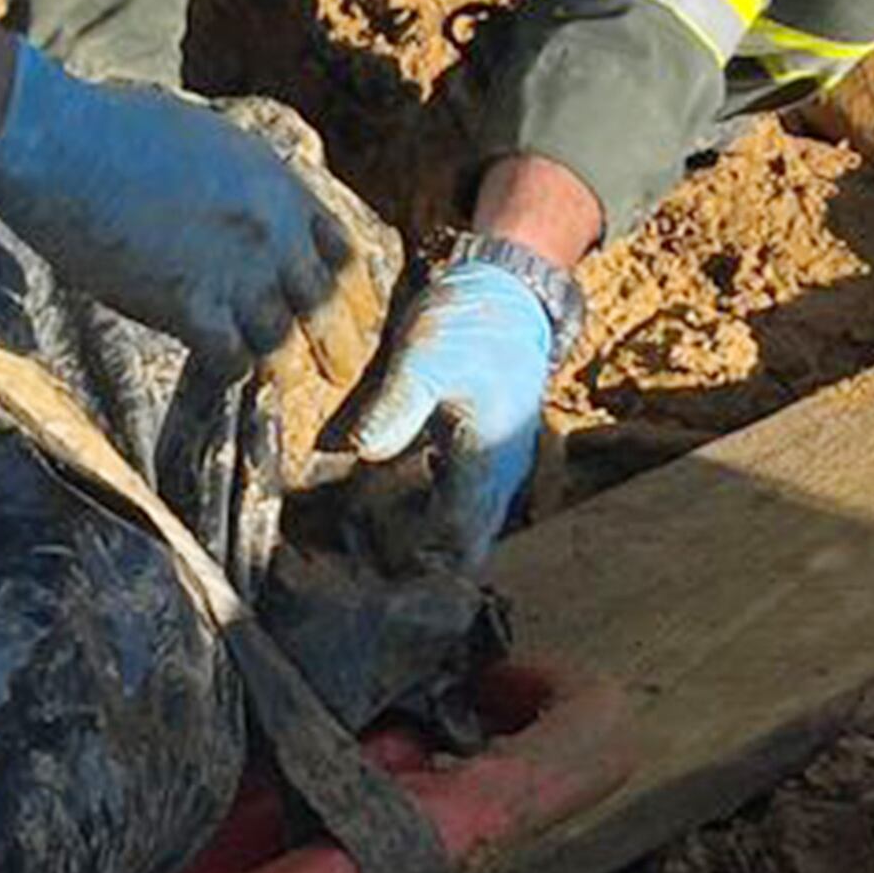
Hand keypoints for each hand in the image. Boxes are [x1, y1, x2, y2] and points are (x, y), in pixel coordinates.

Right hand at [0, 45, 355, 360]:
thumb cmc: (117, 130)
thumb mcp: (211, 140)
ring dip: (282, 367)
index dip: (355, 291)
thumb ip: (246, 181)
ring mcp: (235, 271)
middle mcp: (271, 232)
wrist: (63, 146)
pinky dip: (232, 369)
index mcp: (278, 185)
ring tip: (282, 384)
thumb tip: (251, 208)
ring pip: (283, 342)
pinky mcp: (189, 305)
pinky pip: (231, 359)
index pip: (343, 251)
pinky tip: (223, 369)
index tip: (357, 314)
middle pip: (325, 306)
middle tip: (342, 373)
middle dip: (340, 346)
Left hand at [344, 237, 575, 563]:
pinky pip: (466, 505)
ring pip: (470, 530)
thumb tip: (365, 451)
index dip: (415, 563)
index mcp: (487, 456)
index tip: (368, 577)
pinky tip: (393, 514)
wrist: (509, 294)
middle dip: (421, 568)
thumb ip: (398, 405)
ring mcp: (501, 466)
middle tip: (364, 578)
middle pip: (467, 546)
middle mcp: (501, 472)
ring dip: (429, 546)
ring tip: (371, 554)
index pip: (455, 536)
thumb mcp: (424, 356)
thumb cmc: (468, 322)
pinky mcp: (489, 455)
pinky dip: (435, 520)